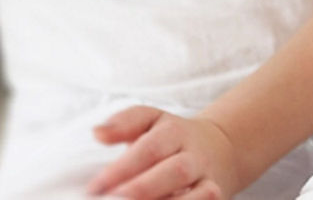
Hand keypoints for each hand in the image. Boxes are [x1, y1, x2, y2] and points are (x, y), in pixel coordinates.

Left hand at [86, 105, 241, 198]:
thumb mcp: (150, 121)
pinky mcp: (217, 198)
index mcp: (175, 132)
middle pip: (175, 172)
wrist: (219, 148)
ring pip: (200, 195)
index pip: (149, 149)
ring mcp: (209, 180)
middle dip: (143, 189)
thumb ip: (124, 123)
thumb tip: (97, 132)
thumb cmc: (170, 139)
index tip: (94, 188)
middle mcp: (195, 157)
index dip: (121, 169)